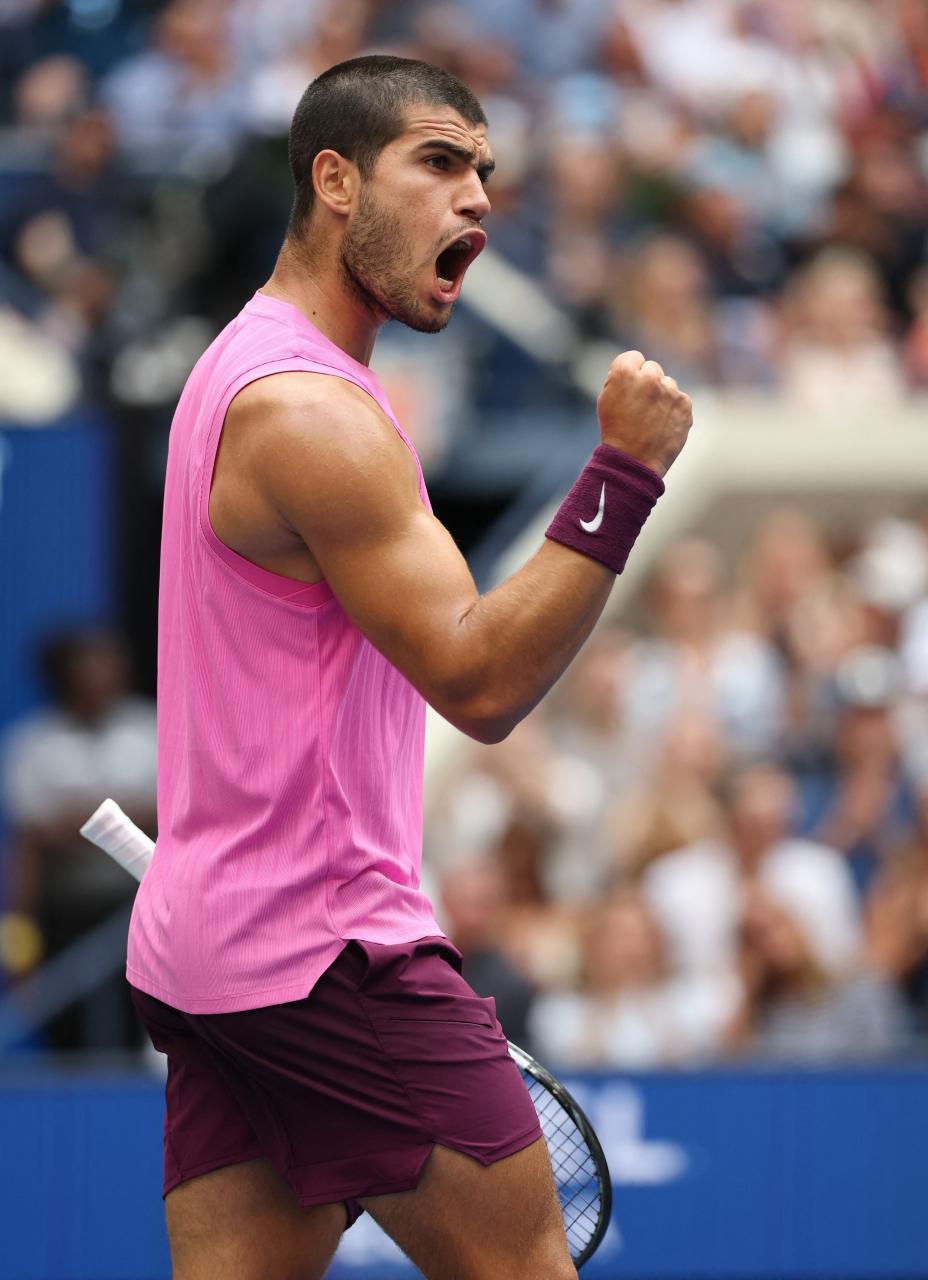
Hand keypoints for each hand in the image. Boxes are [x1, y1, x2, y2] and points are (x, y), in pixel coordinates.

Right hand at [596, 350, 692, 477]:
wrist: (633, 461)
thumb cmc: (615, 431)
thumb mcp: (605, 399)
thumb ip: (620, 378)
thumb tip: (636, 369)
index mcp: (625, 371)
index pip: (634, 357)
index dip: (630, 373)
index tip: (628, 388)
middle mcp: (650, 376)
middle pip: (652, 368)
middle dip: (647, 382)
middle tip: (639, 406)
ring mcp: (670, 390)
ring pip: (668, 385)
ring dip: (661, 397)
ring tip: (650, 419)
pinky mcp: (685, 405)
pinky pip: (679, 400)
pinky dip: (673, 410)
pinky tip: (662, 425)